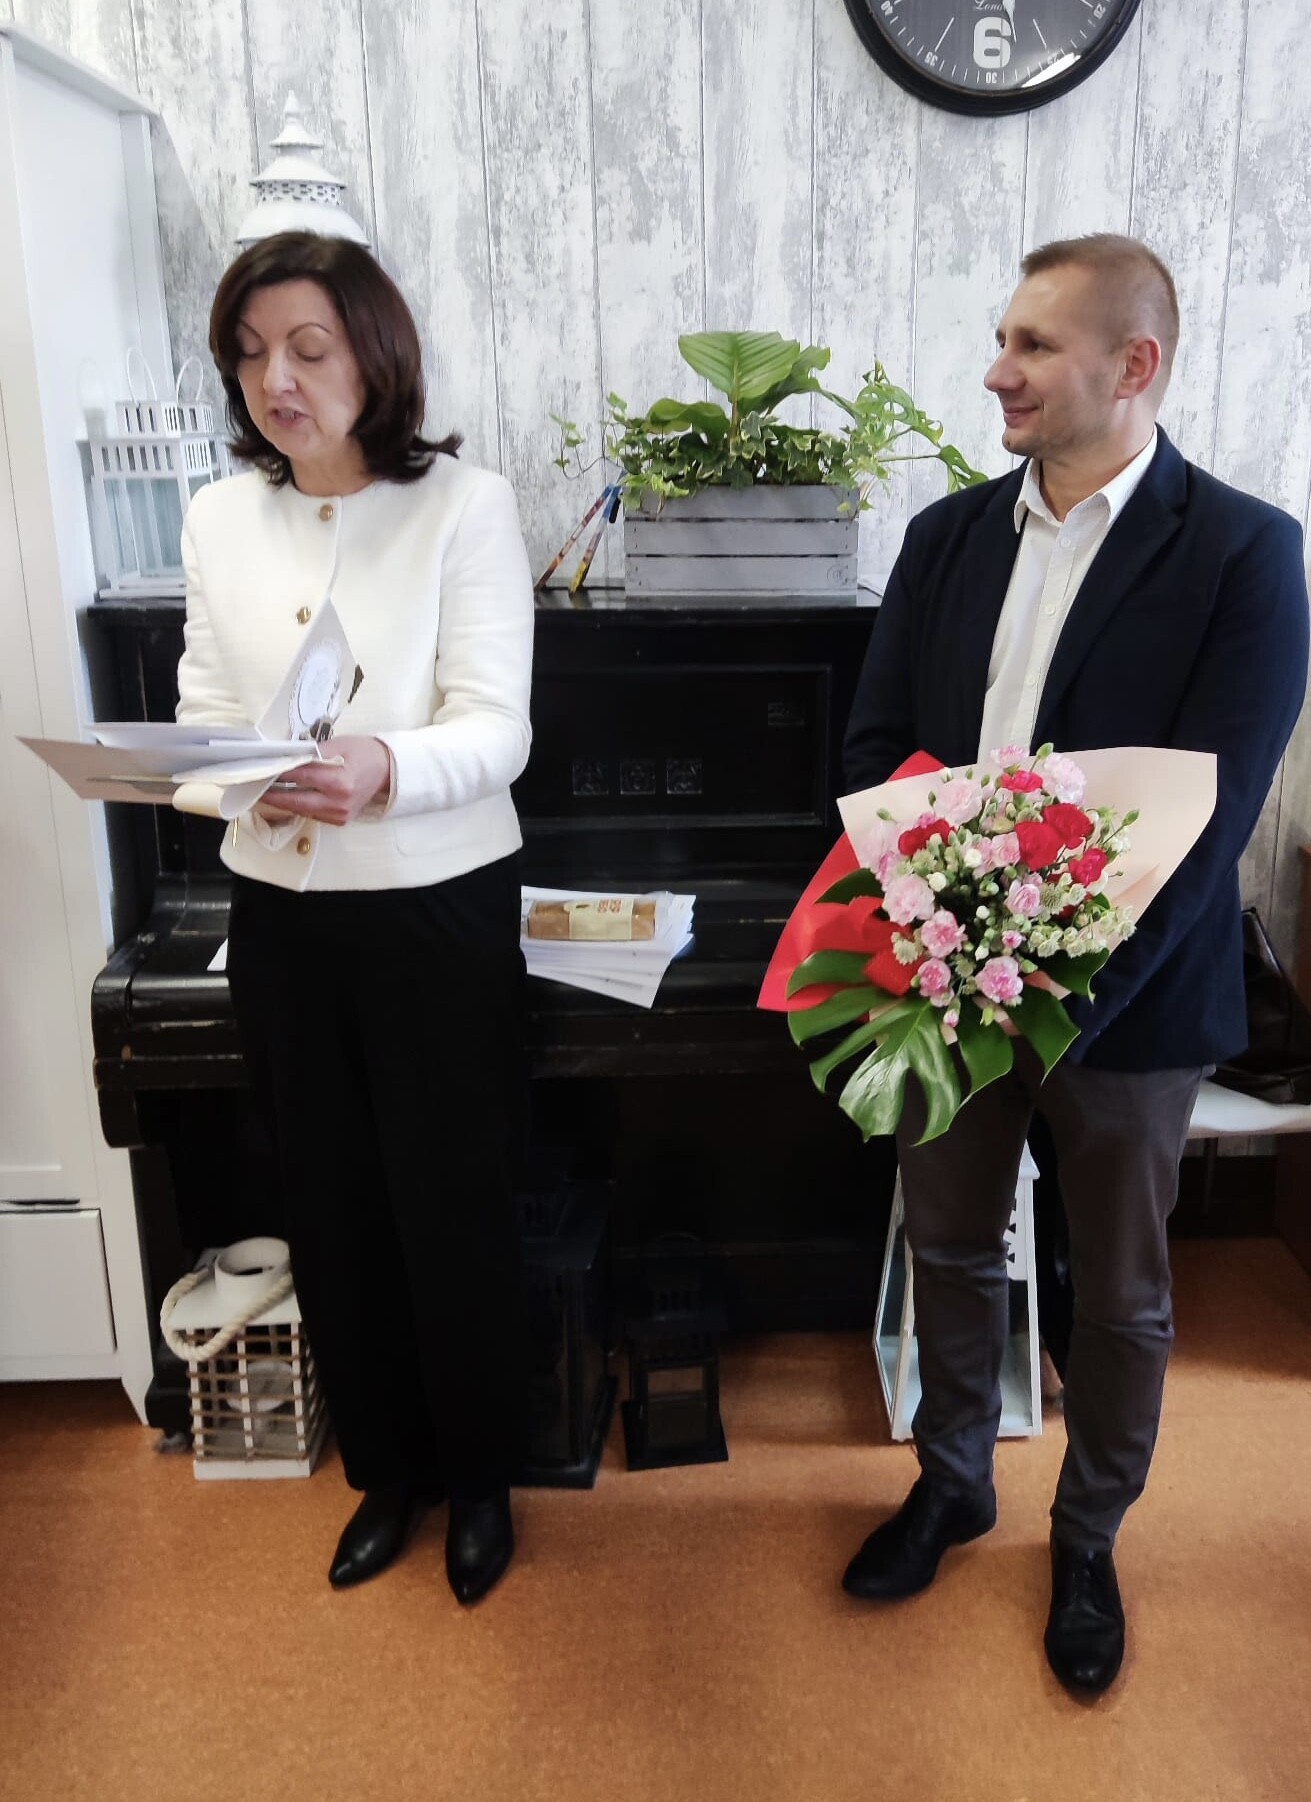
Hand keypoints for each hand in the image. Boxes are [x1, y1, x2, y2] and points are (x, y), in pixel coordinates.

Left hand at [260, 736, 391, 826]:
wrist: (387, 770)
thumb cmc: (364, 753)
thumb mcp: (339, 744)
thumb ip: (311, 753)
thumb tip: (286, 756)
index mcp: (339, 782)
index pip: (299, 778)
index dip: (278, 774)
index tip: (262, 769)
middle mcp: (338, 802)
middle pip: (295, 801)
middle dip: (272, 794)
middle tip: (254, 787)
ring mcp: (339, 814)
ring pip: (301, 810)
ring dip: (283, 801)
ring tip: (265, 791)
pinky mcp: (339, 820)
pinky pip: (312, 813)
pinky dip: (299, 805)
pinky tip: (287, 797)